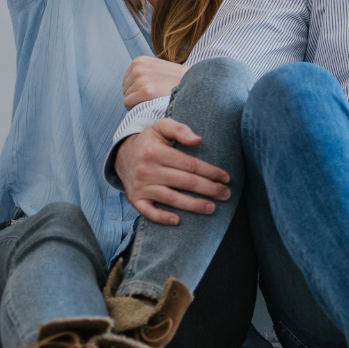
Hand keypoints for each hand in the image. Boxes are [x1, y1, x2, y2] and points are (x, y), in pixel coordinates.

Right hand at [113, 120, 232, 224]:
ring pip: (171, 198)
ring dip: (193, 205)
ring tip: (212, 208)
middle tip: (225, 193)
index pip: (189, 164)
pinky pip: (148, 212)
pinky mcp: (134, 199)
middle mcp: (146, 170)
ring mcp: (140, 186)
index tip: (225, 177)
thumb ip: (180, 129)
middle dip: (209, 189)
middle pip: (184, 182)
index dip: (210, 171)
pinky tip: (178, 221)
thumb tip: (198, 140)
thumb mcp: (162, 127)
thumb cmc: (150, 142)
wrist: (123, 155)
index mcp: (155, 151)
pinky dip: (162, 217)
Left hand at [123, 57, 187, 109]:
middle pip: (125, 89)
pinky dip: (135, 107)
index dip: (136, 89)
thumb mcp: (158, 68)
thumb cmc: (176, 79)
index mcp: (139, 61)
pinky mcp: (145, 91)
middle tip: (153, 97)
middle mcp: (138, 68)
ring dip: (137, 102)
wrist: (194, 83)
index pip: (126, 80)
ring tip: (153, 100)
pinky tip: (147, 106)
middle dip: (136, 95)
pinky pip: (128, 103)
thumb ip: (143, 71)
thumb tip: (127, 84)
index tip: (150, 91)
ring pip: (126, 96)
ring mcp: (141, 79)